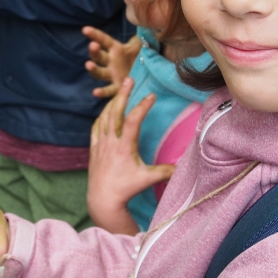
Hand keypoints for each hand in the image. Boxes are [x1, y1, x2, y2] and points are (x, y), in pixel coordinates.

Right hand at [83, 28, 140, 97]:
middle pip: (99, 56)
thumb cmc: (139, 57)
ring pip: (99, 72)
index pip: (104, 40)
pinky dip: (102, 92)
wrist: (145, 74)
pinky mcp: (116, 87)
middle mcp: (110, 62)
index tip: (85, 30)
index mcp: (116, 49)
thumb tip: (148, 19)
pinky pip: (108, 90)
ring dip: (93, 69)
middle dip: (95, 51)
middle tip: (93, 45)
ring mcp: (111, 75)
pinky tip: (95, 92)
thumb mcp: (142, 44)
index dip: (95, 34)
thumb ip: (144, 33)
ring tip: (89, 65)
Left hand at [87, 77, 174, 233]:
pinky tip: (106, 112)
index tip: (151, 96)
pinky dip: (102, 116)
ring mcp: (100, 144)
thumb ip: (166, 171)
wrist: (102, 199)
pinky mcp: (93, 149)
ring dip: (112, 102)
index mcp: (124, 147)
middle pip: (115, 112)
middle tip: (129, 79)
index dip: (142, 107)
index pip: (133, 121)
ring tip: (121, 92)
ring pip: (104, 117)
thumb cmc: (126, 189)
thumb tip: (184, 165)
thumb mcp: (147, 179)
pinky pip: (96, 127)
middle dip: (123, 94)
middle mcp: (110, 142)